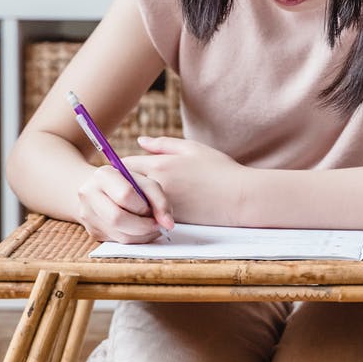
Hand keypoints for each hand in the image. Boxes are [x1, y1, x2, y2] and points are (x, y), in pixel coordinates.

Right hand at [76, 165, 174, 243]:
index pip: (125, 195)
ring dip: (142, 236)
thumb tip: (168, 224)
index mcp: (103, 175)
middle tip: (156, 224)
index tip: (153, 210)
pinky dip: (135, 239)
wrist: (100, 189)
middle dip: (143, 226)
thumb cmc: (128, 183)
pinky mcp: (93, 231)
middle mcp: (89, 194)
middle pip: (117, 218)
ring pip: (120, 235)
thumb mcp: (145, 182)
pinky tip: (141, 230)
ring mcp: (88, 215)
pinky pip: (119, 242)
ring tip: (151, 227)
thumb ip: (159, 199)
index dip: (143, 206)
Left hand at [123, 136, 245, 224]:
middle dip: (124, 185)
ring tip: (144, 198)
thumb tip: (140, 141)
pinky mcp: (169, 221)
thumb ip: (163, 144)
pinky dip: (148, 213)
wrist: (240, 197)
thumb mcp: (193, 149)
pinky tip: (159, 209)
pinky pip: (147, 216)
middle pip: (123, 186)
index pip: (123, 165)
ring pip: (133, 203)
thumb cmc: (220, 170)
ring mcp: (161, 205)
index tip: (128, 169)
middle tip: (132, 186)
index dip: (122, 167)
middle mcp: (156, 185)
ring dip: (134, 201)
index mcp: (160, 164)